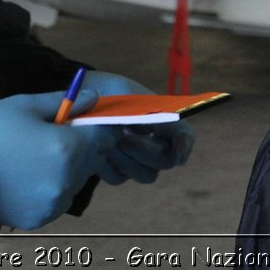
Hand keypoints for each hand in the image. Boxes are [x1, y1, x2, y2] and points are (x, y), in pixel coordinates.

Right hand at [0, 90, 119, 229]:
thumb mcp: (27, 105)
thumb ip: (66, 102)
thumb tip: (94, 98)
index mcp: (67, 148)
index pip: (104, 136)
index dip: (94, 125)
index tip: (79, 120)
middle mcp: (66, 181)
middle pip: (92, 160)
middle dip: (80, 146)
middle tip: (52, 136)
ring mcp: (53, 205)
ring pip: (76, 182)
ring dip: (67, 169)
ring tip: (35, 157)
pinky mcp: (39, 220)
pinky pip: (57, 200)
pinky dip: (51, 189)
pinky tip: (27, 177)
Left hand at [77, 72, 195, 184]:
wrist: (85, 101)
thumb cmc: (110, 91)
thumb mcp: (124, 92)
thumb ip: (139, 109)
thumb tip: (150, 128)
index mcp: (164, 120)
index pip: (184, 136)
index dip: (184, 145)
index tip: (176, 153)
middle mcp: (156, 144)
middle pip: (165, 160)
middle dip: (143, 149)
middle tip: (121, 135)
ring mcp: (139, 160)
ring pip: (145, 174)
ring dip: (125, 159)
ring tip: (107, 141)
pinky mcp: (119, 171)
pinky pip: (119, 177)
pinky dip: (108, 165)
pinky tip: (97, 149)